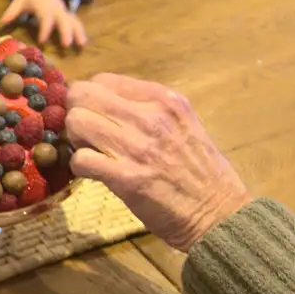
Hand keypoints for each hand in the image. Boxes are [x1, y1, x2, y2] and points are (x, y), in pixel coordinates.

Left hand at [1, 0, 85, 48]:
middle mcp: (57, 9)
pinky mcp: (68, 15)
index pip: (45, 18)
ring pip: (74, 21)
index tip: (42, 41)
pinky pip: (76, 22)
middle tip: (66, 45)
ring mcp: (64, 12)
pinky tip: (82, 43)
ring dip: (78, 32)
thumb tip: (2, 22)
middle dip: (66, 32)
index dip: (44, 29)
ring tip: (81, 45)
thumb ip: (12, 11)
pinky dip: (80, 31)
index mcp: (44, 6)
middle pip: (64, 20)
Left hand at [65, 74, 250, 252]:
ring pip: (77, 122)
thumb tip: (104, 103)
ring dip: (76, 140)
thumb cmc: (200, 170)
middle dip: (76, 114)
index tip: (97, 117)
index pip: (102, 80)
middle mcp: (150, 116)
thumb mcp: (182, 123)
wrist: (218, 212)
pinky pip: (81, 159)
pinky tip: (95, 174)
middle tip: (87, 135)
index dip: (91, 99)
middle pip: (82, 95)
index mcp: (164, 99)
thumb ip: (148, 109)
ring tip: (92, 153)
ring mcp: (137, 146)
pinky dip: (80, 167)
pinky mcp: (127, 177)